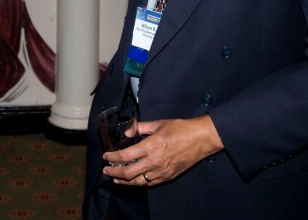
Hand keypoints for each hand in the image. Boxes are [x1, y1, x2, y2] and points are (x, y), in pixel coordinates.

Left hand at [101, 115, 223, 186]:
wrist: (201, 139)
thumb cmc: (181, 129)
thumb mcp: (158, 124)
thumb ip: (141, 128)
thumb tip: (128, 131)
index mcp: (151, 146)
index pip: (125, 156)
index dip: (112, 158)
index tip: (106, 156)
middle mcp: (155, 161)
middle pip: (128, 172)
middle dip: (114, 172)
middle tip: (106, 171)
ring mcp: (162, 171)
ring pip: (138, 181)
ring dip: (125, 181)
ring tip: (116, 179)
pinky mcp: (169, 176)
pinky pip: (151, 183)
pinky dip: (139, 183)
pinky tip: (134, 180)